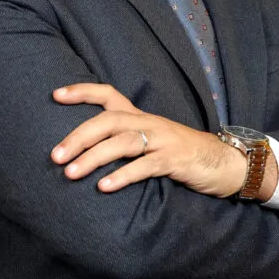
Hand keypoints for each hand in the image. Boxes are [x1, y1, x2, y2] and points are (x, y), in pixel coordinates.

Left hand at [51, 83, 246, 197]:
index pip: (108, 94)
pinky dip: (123, 175)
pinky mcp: (174, 159)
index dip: (82, 92)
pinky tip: (104, 187)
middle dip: (79, 135)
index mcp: (140, 116)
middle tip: (55, 156)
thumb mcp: (150, 141)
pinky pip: (145, 166)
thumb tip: (85, 152)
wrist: (224, 163)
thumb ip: (124, 141)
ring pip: (123, 141)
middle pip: (109, 119)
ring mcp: (162, 139)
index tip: (55, 94)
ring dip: (93, 156)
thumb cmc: (180, 154)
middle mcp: (148, 122)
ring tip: (70, 173)